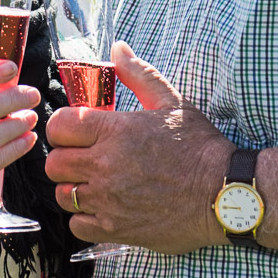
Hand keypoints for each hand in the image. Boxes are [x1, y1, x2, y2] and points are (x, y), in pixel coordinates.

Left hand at [46, 42, 233, 253]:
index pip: (58, 126)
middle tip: (86, 158)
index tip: (76, 132)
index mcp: (115, 131)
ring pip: (62, 195)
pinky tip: (104, 207)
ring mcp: (108, 200)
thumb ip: (139, 74)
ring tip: (95, 183)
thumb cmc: (198, 146)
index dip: (63, 128)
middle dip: (66, 158)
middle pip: (54, 163)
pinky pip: (77, 225)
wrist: (223, 193)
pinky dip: (86, 217)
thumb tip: (118, 48)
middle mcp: (105, 165)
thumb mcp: (171, 102)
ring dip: (74, 188)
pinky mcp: (115, 229)